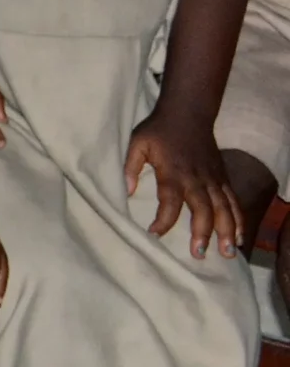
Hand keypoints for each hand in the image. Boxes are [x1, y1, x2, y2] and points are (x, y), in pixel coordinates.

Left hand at [126, 109, 244, 258]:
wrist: (188, 113)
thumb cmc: (158, 130)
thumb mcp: (137, 143)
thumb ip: (130, 166)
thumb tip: (127, 191)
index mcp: (173, 172)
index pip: (169, 201)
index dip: (163, 219)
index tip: (154, 234)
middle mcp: (196, 178)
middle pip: (202, 209)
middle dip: (202, 232)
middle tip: (198, 254)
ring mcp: (213, 179)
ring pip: (224, 208)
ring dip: (227, 231)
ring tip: (228, 253)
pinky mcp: (223, 178)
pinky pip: (233, 201)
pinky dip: (239, 219)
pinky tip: (239, 237)